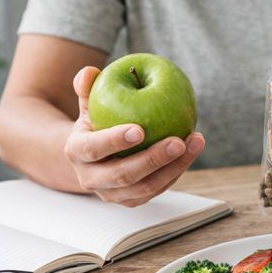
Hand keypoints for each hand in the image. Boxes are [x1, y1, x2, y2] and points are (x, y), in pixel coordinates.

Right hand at [63, 66, 204, 206]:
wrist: (92, 158)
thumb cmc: (94, 124)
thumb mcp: (88, 104)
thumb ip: (87, 87)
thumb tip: (90, 72)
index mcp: (77, 152)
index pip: (94, 149)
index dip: (115, 141)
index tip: (140, 129)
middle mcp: (92, 178)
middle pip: (124, 175)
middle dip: (153, 159)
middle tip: (178, 141)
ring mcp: (113, 194)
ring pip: (146, 187)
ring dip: (174, 167)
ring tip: (194, 143)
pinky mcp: (132, 201)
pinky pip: (158, 189)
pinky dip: (176, 171)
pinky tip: (191, 151)